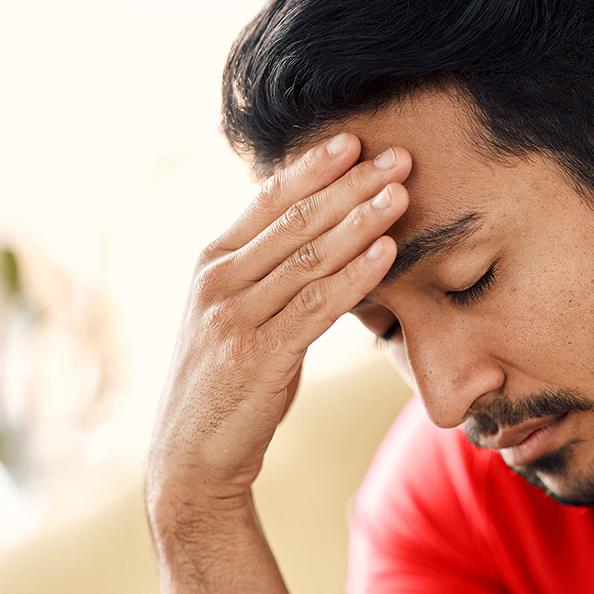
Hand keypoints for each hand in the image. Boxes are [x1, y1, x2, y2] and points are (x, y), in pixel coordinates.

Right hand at [147, 132, 410, 522]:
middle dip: (350, 184)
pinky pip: (316, 306)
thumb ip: (268, 275)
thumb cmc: (227, 382)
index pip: (268, 200)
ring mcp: (234, 317)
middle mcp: (218, 281)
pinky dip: (355, 275)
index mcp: (213, 263)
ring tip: (401, 193)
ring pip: (309, 257)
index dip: (313, 167)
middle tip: (397, 156)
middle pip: (295, 220)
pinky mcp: (256, 356)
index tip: (355, 139)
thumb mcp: (238, 316)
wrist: (192, 455)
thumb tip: (320, 235)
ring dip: (360, 221)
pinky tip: (387, 252)